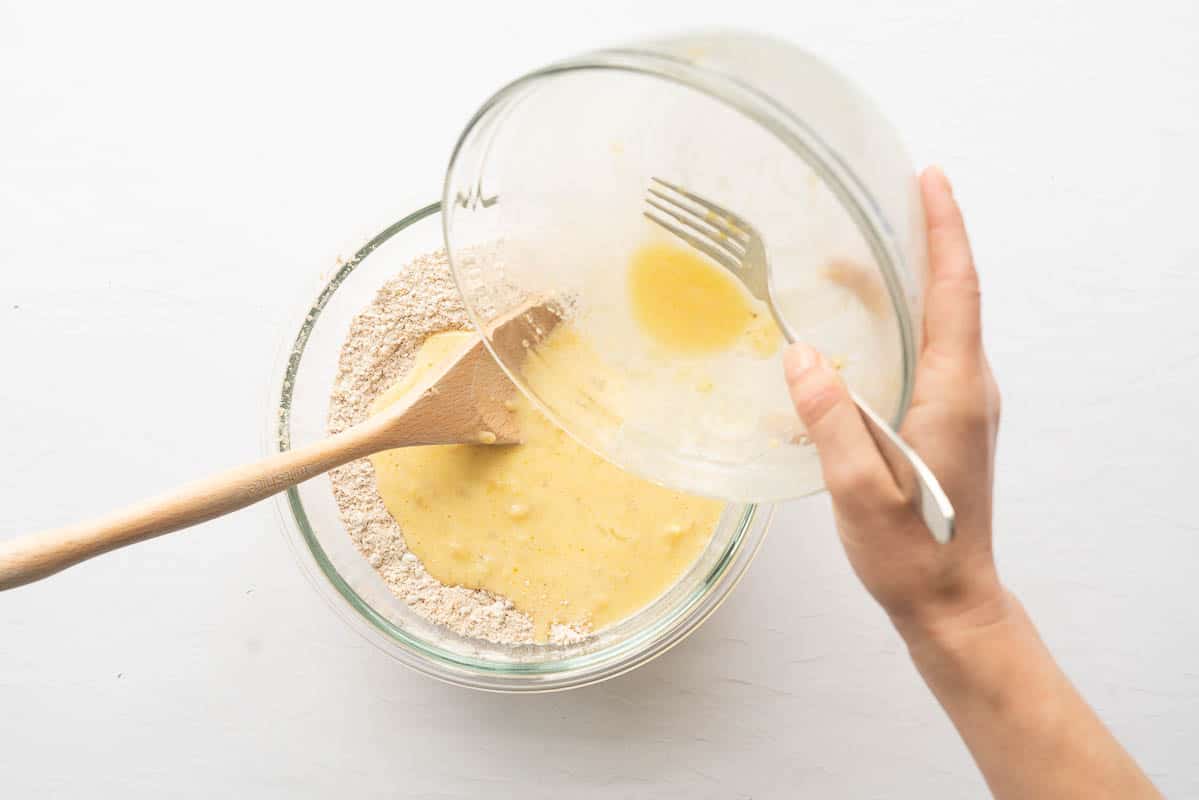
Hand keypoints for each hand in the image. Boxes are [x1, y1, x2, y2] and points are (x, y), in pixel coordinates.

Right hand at [783, 167, 1004, 643]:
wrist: (950, 600)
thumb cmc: (911, 551)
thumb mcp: (860, 488)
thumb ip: (832, 419)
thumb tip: (802, 354)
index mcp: (954, 390)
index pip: (956, 290)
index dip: (944, 229)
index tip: (929, 177)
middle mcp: (967, 386)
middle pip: (949, 294)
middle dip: (918, 241)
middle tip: (875, 200)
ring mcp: (961, 402)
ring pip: (936, 321)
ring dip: (899, 283)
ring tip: (845, 257)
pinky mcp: (948, 419)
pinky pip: (927, 349)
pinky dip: (896, 320)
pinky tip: (856, 326)